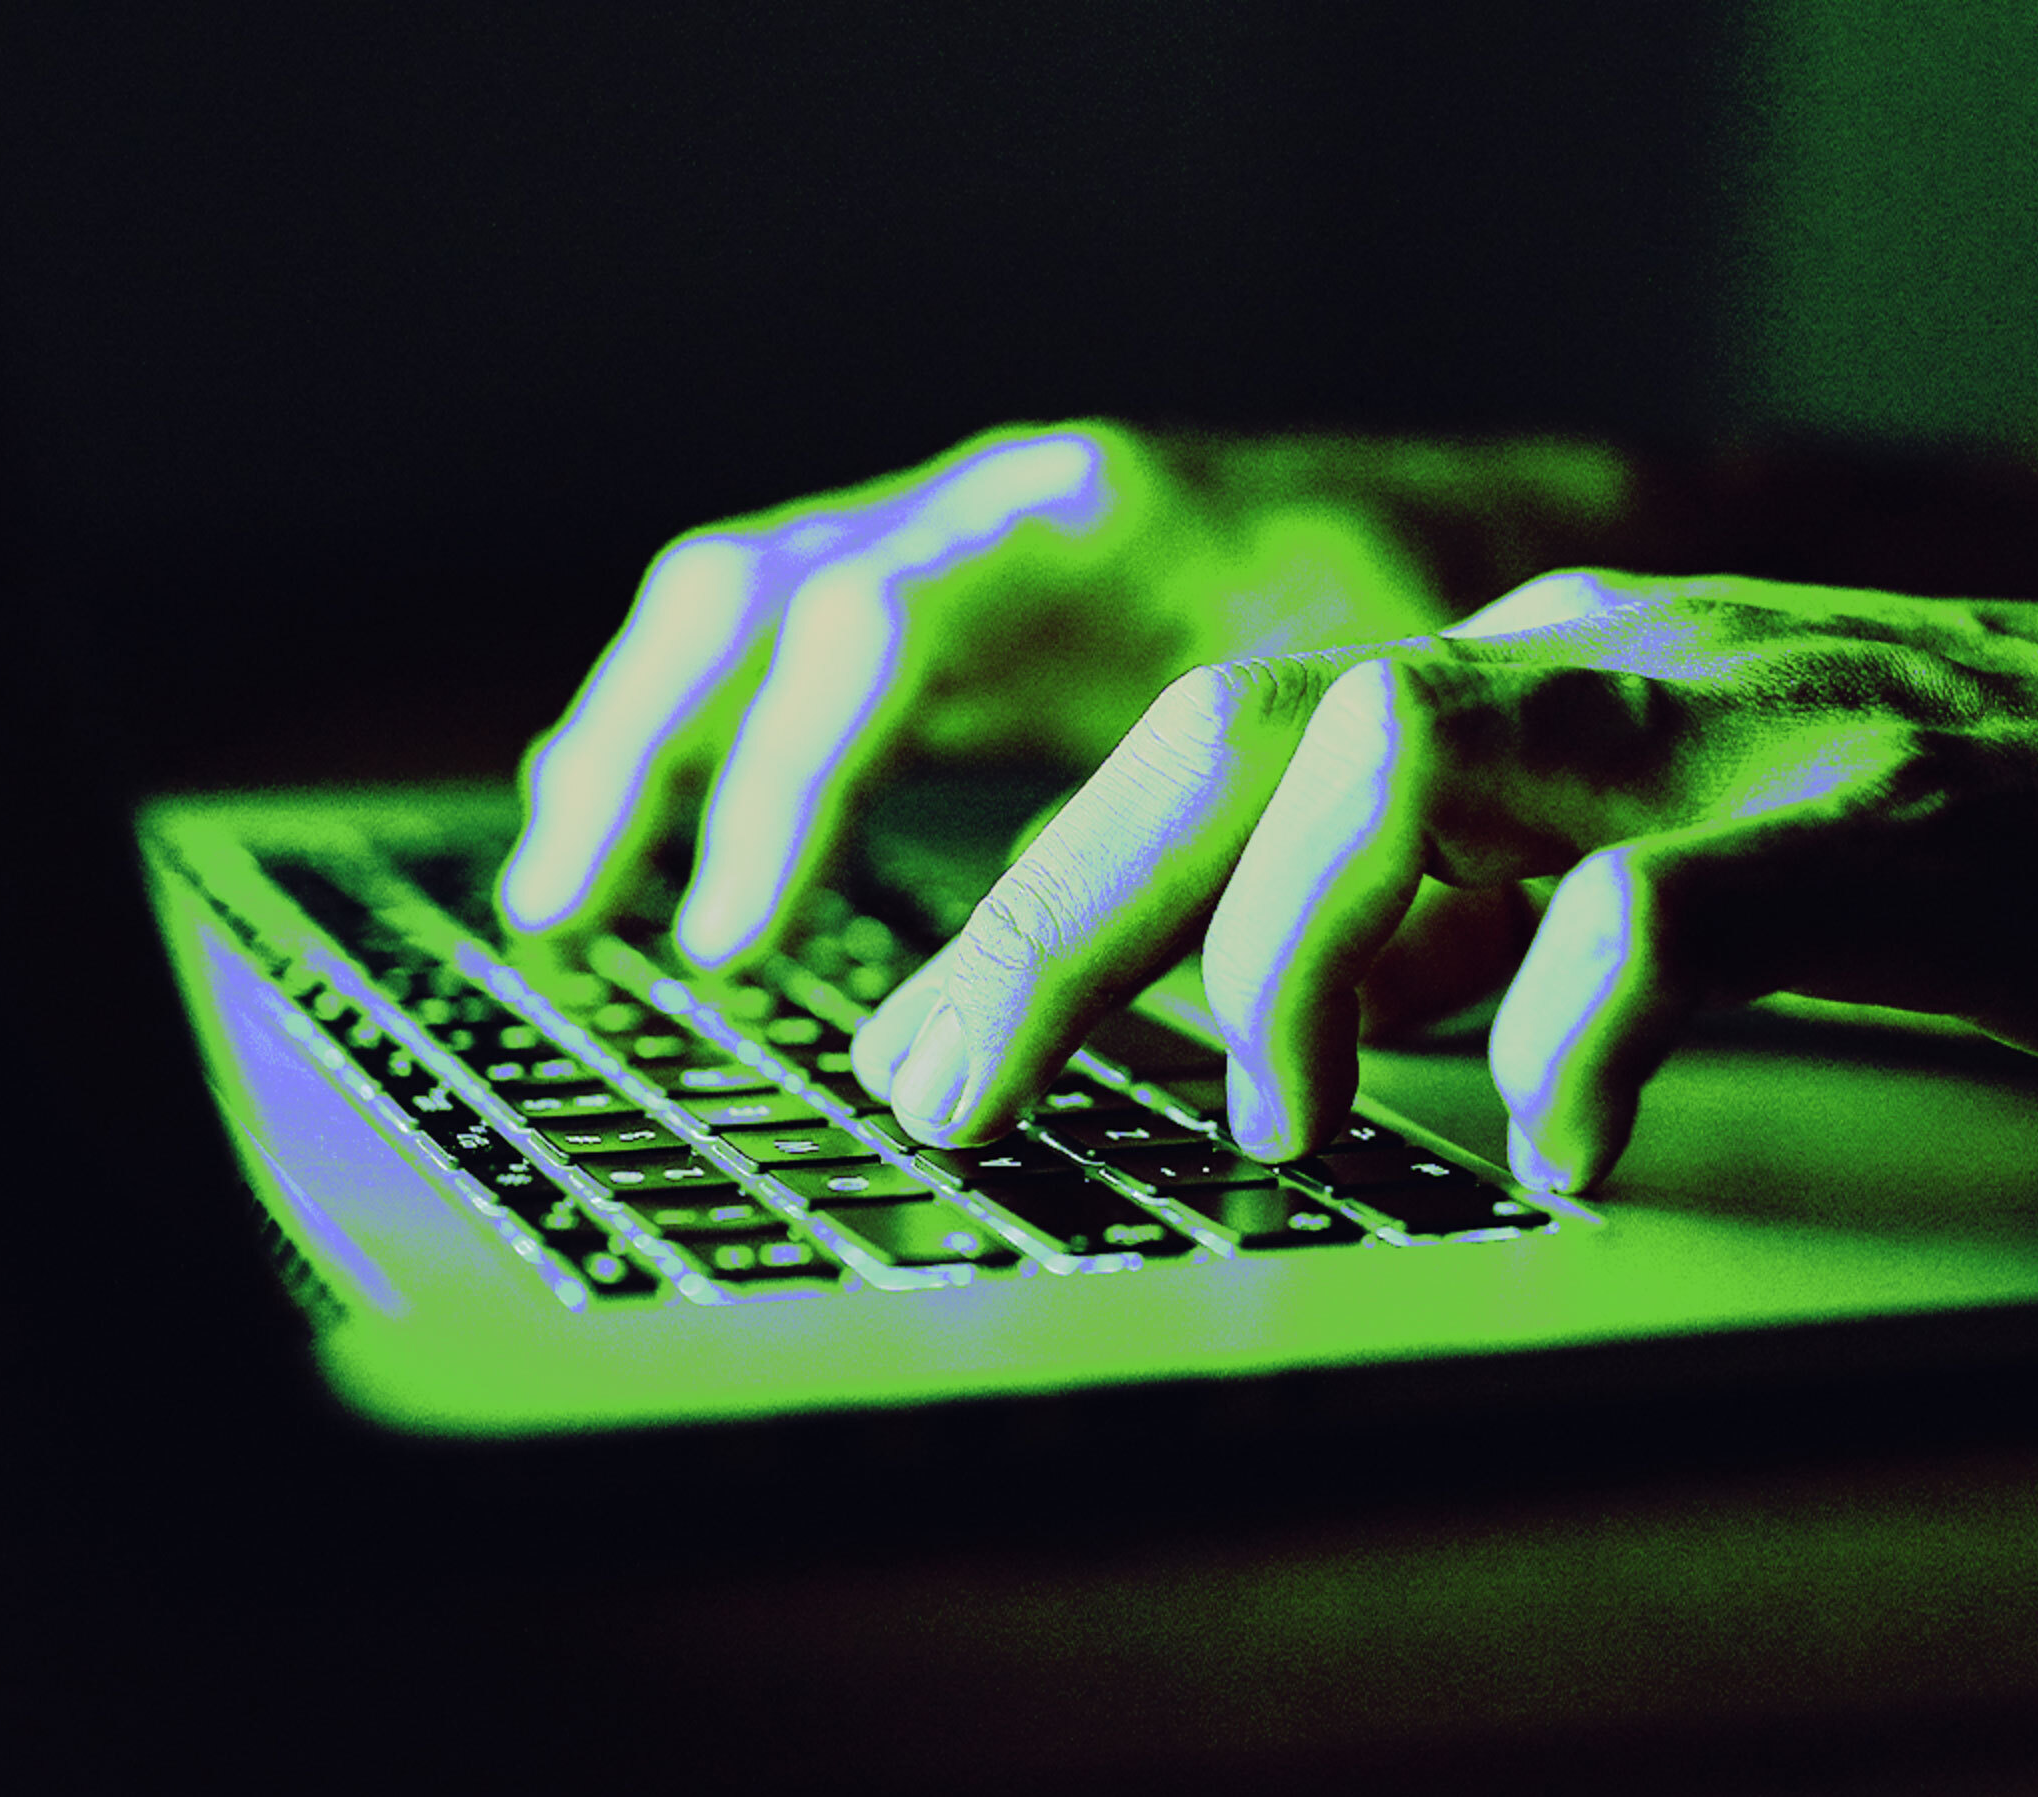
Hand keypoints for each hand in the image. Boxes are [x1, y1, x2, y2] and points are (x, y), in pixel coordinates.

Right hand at [498, 421, 1633, 967]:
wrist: (1476, 537)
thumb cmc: (1433, 638)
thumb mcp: (1368, 742)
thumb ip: (1249, 865)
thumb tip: (1135, 1042)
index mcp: (1093, 528)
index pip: (878, 633)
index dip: (792, 789)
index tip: (737, 942)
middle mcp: (999, 513)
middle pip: (756, 599)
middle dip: (657, 759)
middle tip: (587, 922)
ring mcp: (963, 541)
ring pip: (737, 604)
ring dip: (635, 741)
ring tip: (561, 891)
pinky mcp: (952, 593)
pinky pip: (774, 631)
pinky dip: (694, 725)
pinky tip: (619, 808)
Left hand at [849, 572, 2037, 1186]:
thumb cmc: (1980, 846)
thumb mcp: (1677, 865)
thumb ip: (1496, 910)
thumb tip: (1322, 1005)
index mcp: (1529, 680)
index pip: (1208, 749)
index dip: (1038, 896)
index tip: (922, 1049)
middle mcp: (1589, 670)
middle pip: (1235, 731)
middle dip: (1055, 915)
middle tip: (946, 1094)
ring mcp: (1727, 724)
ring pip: (1398, 749)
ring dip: (1279, 949)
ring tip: (1257, 1129)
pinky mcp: (1881, 819)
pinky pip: (1664, 906)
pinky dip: (1568, 1030)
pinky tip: (1551, 1149)